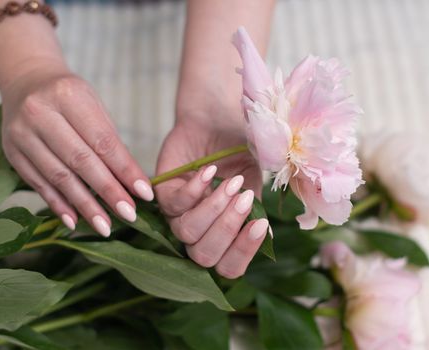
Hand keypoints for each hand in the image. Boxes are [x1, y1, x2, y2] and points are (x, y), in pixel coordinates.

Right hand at [0, 62, 153, 236]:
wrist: (25, 82)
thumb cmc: (70, 97)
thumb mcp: (94, 106)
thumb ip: (111, 142)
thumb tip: (134, 184)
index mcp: (68, 96)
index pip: (103, 141)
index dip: (125, 170)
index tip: (145, 194)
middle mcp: (40, 114)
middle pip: (80, 161)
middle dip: (108, 192)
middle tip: (128, 214)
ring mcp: (21, 135)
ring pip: (59, 177)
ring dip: (85, 206)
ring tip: (105, 227)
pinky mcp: (12, 153)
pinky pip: (38, 184)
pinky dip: (59, 205)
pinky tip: (75, 222)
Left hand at [155, 116, 267, 278]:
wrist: (219, 119)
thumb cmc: (240, 152)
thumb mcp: (254, 180)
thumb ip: (256, 208)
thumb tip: (266, 236)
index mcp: (224, 236)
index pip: (229, 267)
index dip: (243, 253)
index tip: (260, 224)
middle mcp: (199, 232)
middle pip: (204, 257)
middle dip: (227, 229)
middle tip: (245, 199)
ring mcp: (178, 215)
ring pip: (187, 233)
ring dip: (213, 209)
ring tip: (233, 183)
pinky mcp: (162, 193)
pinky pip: (173, 205)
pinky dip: (195, 190)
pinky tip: (211, 170)